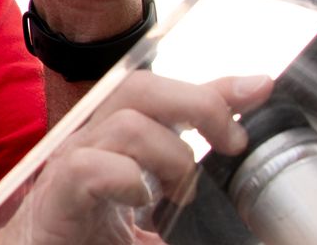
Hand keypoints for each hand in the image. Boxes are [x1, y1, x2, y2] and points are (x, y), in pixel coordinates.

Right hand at [0, 72, 271, 244]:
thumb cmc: (91, 236)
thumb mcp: (156, 214)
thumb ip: (185, 193)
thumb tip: (240, 198)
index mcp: (116, 143)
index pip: (162, 95)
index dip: (214, 87)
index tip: (260, 88)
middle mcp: (91, 142)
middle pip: (138, 88)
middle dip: (196, 103)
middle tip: (230, 144)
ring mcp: (69, 164)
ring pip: (125, 123)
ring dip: (169, 156)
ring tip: (178, 195)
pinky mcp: (56, 196)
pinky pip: (89, 167)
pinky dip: (124, 179)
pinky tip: (140, 202)